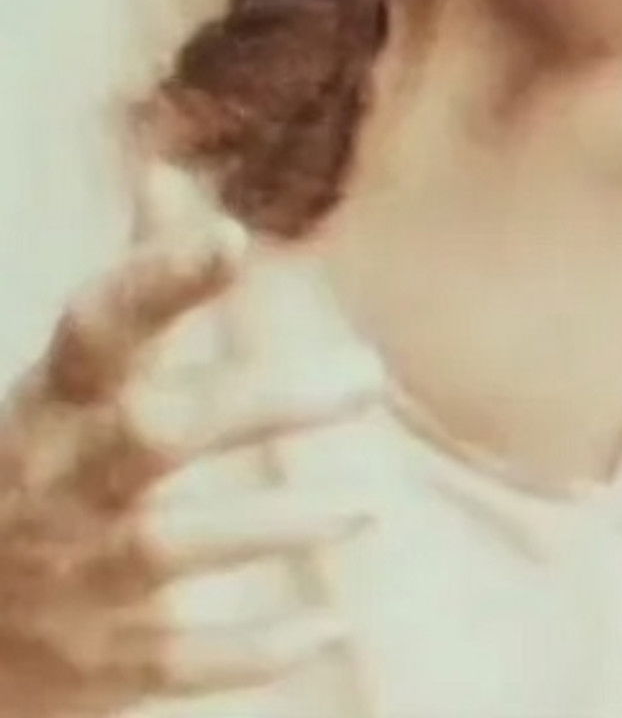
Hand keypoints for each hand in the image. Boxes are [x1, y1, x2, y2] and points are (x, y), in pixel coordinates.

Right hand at [0, 183, 381, 714]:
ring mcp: (77, 575)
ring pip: (172, 548)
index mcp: (54, 400)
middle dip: (260, 403)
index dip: (159, 280)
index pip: (101, 326)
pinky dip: (250, 653)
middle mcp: (61, 480)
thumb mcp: (66, 379)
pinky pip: (176, 661)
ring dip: (276, 526)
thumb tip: (166, 172)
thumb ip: (132, 285)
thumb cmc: (38, 464)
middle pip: (156, 432)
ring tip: (367, 506)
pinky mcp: (99, 660)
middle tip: (370, 376)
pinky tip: (329, 632)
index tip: (230, 234)